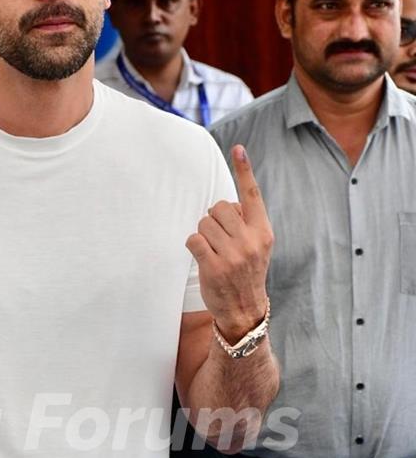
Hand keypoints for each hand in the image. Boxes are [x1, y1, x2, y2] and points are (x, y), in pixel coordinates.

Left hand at [186, 144, 272, 341]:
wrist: (244, 309)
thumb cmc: (246, 272)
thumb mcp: (257, 246)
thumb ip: (246, 223)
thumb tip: (226, 204)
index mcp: (263, 231)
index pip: (252, 195)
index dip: (244, 170)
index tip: (239, 149)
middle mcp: (250, 240)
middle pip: (218, 207)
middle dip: (213, 219)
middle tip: (220, 239)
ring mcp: (233, 254)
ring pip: (204, 223)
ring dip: (203, 234)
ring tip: (214, 251)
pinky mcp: (214, 266)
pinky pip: (194, 239)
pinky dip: (194, 246)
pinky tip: (204, 257)